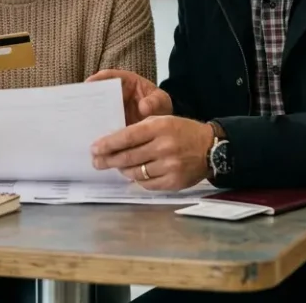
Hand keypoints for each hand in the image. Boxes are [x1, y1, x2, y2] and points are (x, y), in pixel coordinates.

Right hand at [86, 69, 171, 124]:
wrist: (163, 127)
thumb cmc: (161, 106)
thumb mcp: (161, 101)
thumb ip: (155, 102)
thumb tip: (144, 107)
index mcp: (127, 82)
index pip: (110, 76)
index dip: (98, 78)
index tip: (89, 83)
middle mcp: (115, 95)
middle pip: (99, 93)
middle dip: (88, 98)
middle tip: (78, 105)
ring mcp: (112, 110)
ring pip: (97, 110)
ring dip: (89, 116)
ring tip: (80, 123)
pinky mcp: (111, 124)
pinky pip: (101, 125)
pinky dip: (96, 131)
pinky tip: (91, 138)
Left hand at [90, 116, 213, 191]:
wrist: (211, 149)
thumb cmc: (183, 132)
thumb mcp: (163, 121)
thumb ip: (140, 130)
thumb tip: (113, 143)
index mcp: (160, 127)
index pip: (127, 137)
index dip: (108, 144)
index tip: (94, 148)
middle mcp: (164, 147)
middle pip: (128, 157)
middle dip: (109, 160)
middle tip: (96, 162)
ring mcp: (169, 166)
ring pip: (135, 172)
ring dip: (123, 170)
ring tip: (118, 167)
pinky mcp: (173, 182)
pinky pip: (147, 184)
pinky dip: (139, 179)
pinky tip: (136, 174)